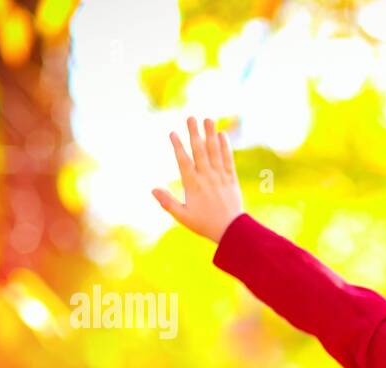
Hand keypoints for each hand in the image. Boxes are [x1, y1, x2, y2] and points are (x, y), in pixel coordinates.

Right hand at [152, 116, 243, 241]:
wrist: (232, 231)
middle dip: (194, 133)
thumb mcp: (183, 216)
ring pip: (215, 152)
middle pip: (200, 151)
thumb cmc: (205, 224)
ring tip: (208, 119)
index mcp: (193, 185)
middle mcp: (207, 177)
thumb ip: (167, 202)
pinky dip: (226, 147)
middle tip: (191, 117)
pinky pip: (228, 160)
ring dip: (210, 135)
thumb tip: (153, 189)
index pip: (183, 161)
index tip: (173, 133)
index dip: (178, 146)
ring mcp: (220, 177)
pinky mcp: (232, 179)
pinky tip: (222, 135)